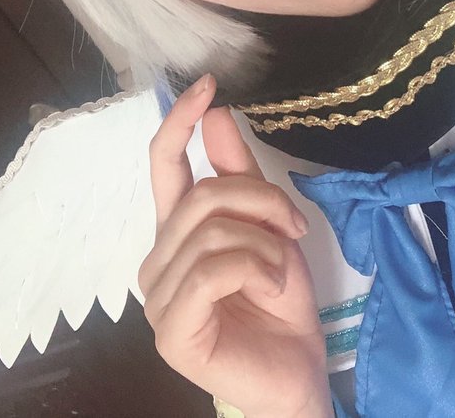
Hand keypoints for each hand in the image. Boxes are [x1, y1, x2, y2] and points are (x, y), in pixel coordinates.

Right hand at [138, 75, 330, 417]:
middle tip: (294, 226)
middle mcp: (157, 259)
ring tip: (280, 270)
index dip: (179, 121)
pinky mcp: (171, 330)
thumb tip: (217, 112)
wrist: (297, 371)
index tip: (207, 84)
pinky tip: (271, 288)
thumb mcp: (269, 226)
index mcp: (175, 231)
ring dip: (265, 245)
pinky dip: (255, 269)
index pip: (163, 165)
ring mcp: (157, 297)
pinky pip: (213, 270)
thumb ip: (240, 173)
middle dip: (261, 202)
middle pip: (203, 195)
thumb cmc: (279, 302)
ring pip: (213, 233)